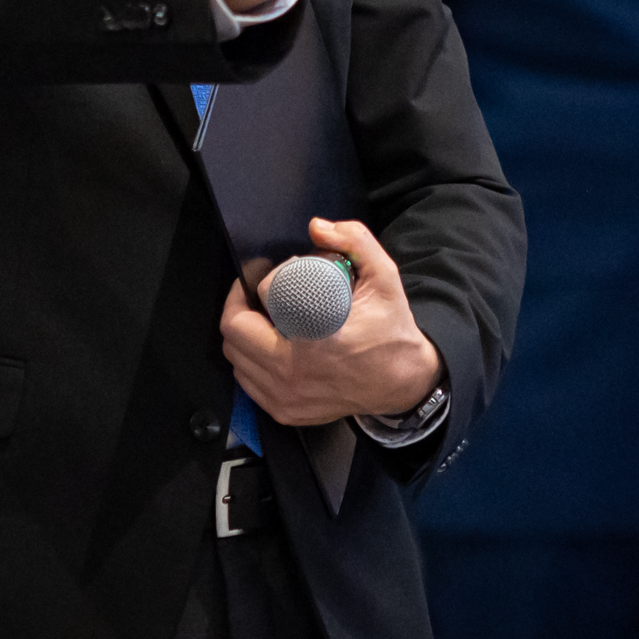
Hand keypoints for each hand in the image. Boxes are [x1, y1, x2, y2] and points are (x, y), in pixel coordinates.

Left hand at [221, 218, 443, 425]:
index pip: (262, 300)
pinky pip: (247, 382)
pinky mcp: (286, 410)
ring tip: (262, 317)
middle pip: (235, 332)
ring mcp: (286, 395)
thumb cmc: (391, 331)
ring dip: (242, 334)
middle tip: (254, 291)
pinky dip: (250, 361)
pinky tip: (267, 346)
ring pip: (236, 359)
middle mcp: (294, 370)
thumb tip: (318, 227)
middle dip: (239, 304)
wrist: (403, 381)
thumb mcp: (384, 278)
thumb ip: (356, 242)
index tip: (266, 272)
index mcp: (316, 337)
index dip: (259, 280)